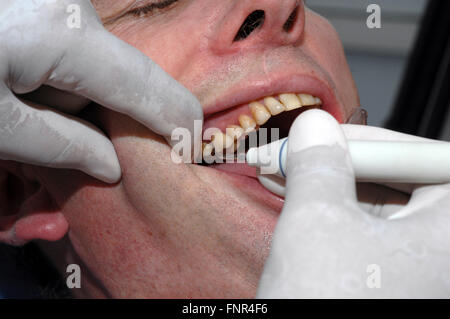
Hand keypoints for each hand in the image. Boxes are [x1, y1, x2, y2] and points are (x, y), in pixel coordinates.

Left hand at [0, 0, 201, 182]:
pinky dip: (35, 74)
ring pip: (73, 68)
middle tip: (26, 139)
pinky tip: (3, 81)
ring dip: (48, 95)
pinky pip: (54, 49)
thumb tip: (109, 164)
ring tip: (3, 106)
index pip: (144, 84)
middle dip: (77, 116)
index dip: (175, 120)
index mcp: (65, 32)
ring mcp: (50, 1)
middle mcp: (67, 5)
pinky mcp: (36, 5)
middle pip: (99, 82)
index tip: (190, 147)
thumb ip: (58, 145)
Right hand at [257, 110, 449, 297]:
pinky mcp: (395, 282)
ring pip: (375, 206)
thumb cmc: (327, 307)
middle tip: (292, 152)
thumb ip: (318, 164)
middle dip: (337, 163)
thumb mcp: (316, 224)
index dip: (361, 140)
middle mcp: (444, 248)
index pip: (418, 156)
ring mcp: (421, 268)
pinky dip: (329, 214)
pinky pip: (365, 234)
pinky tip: (295, 199)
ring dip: (326, 187)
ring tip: (281, 173)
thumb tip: (313, 126)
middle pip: (396, 180)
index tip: (319, 132)